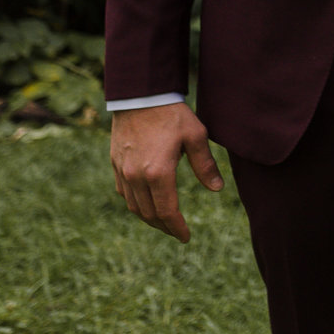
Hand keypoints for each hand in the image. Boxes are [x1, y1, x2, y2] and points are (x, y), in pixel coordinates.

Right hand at [109, 101, 222, 242]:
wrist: (140, 95)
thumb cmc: (172, 114)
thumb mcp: (196, 136)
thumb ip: (205, 165)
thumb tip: (217, 189)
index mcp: (159, 173)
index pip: (167, 212)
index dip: (177, 228)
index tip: (186, 237)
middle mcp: (137, 177)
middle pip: (149, 214)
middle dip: (164, 227)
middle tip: (178, 232)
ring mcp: (123, 171)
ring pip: (134, 206)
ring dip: (149, 218)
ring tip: (165, 222)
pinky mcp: (116, 164)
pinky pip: (125, 193)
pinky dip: (136, 204)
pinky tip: (147, 203)